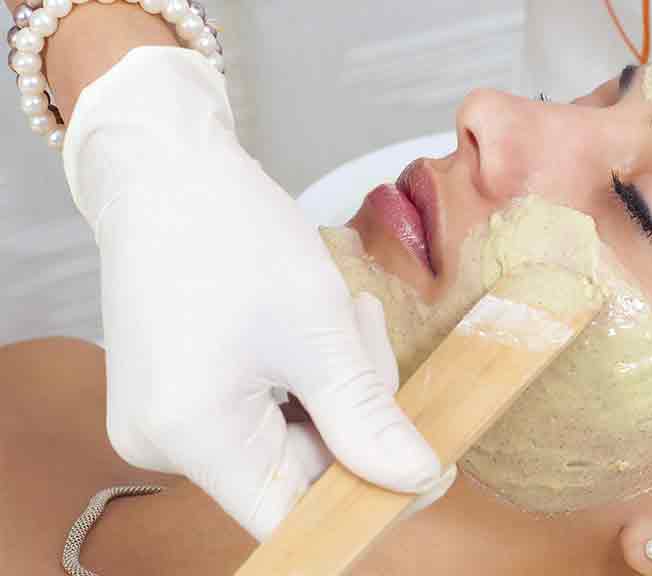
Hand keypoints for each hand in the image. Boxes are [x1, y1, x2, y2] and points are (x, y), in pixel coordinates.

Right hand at [66, 48, 442, 539]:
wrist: (164, 168)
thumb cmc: (231, 232)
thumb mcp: (319, 329)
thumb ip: (366, 418)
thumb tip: (415, 480)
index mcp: (194, 435)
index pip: (294, 517)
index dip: (367, 500)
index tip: (425, 464)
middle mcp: (162, 445)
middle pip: (294, 474)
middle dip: (353, 416)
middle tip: (370, 335)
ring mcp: (161, 422)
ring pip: (285, 440)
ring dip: (332, 387)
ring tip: (341, 314)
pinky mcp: (172, 398)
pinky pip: (257, 414)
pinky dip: (299, 378)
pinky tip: (310, 325)